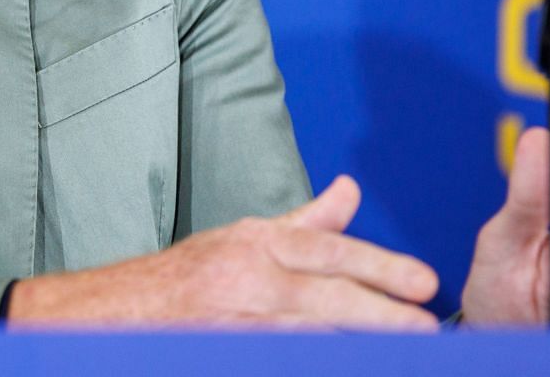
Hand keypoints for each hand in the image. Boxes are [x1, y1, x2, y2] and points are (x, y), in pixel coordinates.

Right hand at [7, 175, 438, 329]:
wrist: (125, 312)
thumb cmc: (192, 275)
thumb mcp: (249, 237)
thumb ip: (307, 221)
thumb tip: (351, 190)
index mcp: (259, 243)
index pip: (330, 251)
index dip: (380, 266)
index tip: (423, 281)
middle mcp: (250, 278)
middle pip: (327, 295)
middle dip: (380, 312)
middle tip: (425, 324)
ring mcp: (240, 321)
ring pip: (311, 333)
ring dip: (355, 343)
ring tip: (398, 353)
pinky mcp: (231, 350)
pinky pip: (282, 356)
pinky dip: (312, 359)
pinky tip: (340, 362)